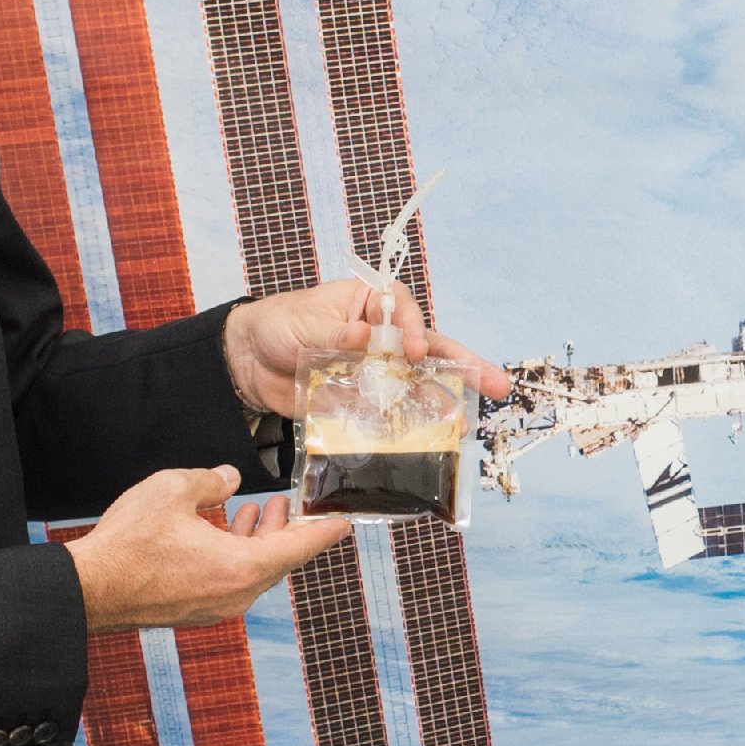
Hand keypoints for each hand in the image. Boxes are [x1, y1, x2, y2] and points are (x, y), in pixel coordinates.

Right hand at [67, 467, 349, 632]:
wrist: (87, 591)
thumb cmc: (129, 544)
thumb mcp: (172, 490)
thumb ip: (210, 481)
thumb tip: (229, 479)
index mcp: (241, 568)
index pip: (299, 547)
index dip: (324, 531)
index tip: (345, 522)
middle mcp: (236, 594)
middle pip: (277, 560)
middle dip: (286, 529)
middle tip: (288, 503)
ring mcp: (215, 607)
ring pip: (252, 571)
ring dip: (259, 540)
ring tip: (258, 510)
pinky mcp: (194, 610)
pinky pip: (230, 581)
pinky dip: (236, 555)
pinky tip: (222, 532)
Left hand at [223, 275, 513, 418]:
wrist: (248, 363)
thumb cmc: (277, 325)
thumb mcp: (303, 323)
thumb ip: (333, 334)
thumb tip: (362, 338)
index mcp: (370, 305)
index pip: (405, 311)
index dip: (414, 330)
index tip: (411, 350)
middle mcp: (382, 337)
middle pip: (430, 349)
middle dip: (464, 366)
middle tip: (497, 385)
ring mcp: (377, 369)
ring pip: (417, 384)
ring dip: (441, 402)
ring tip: (465, 422)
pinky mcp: (364, 399)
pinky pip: (390, 412)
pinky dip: (406, 426)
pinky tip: (428, 440)